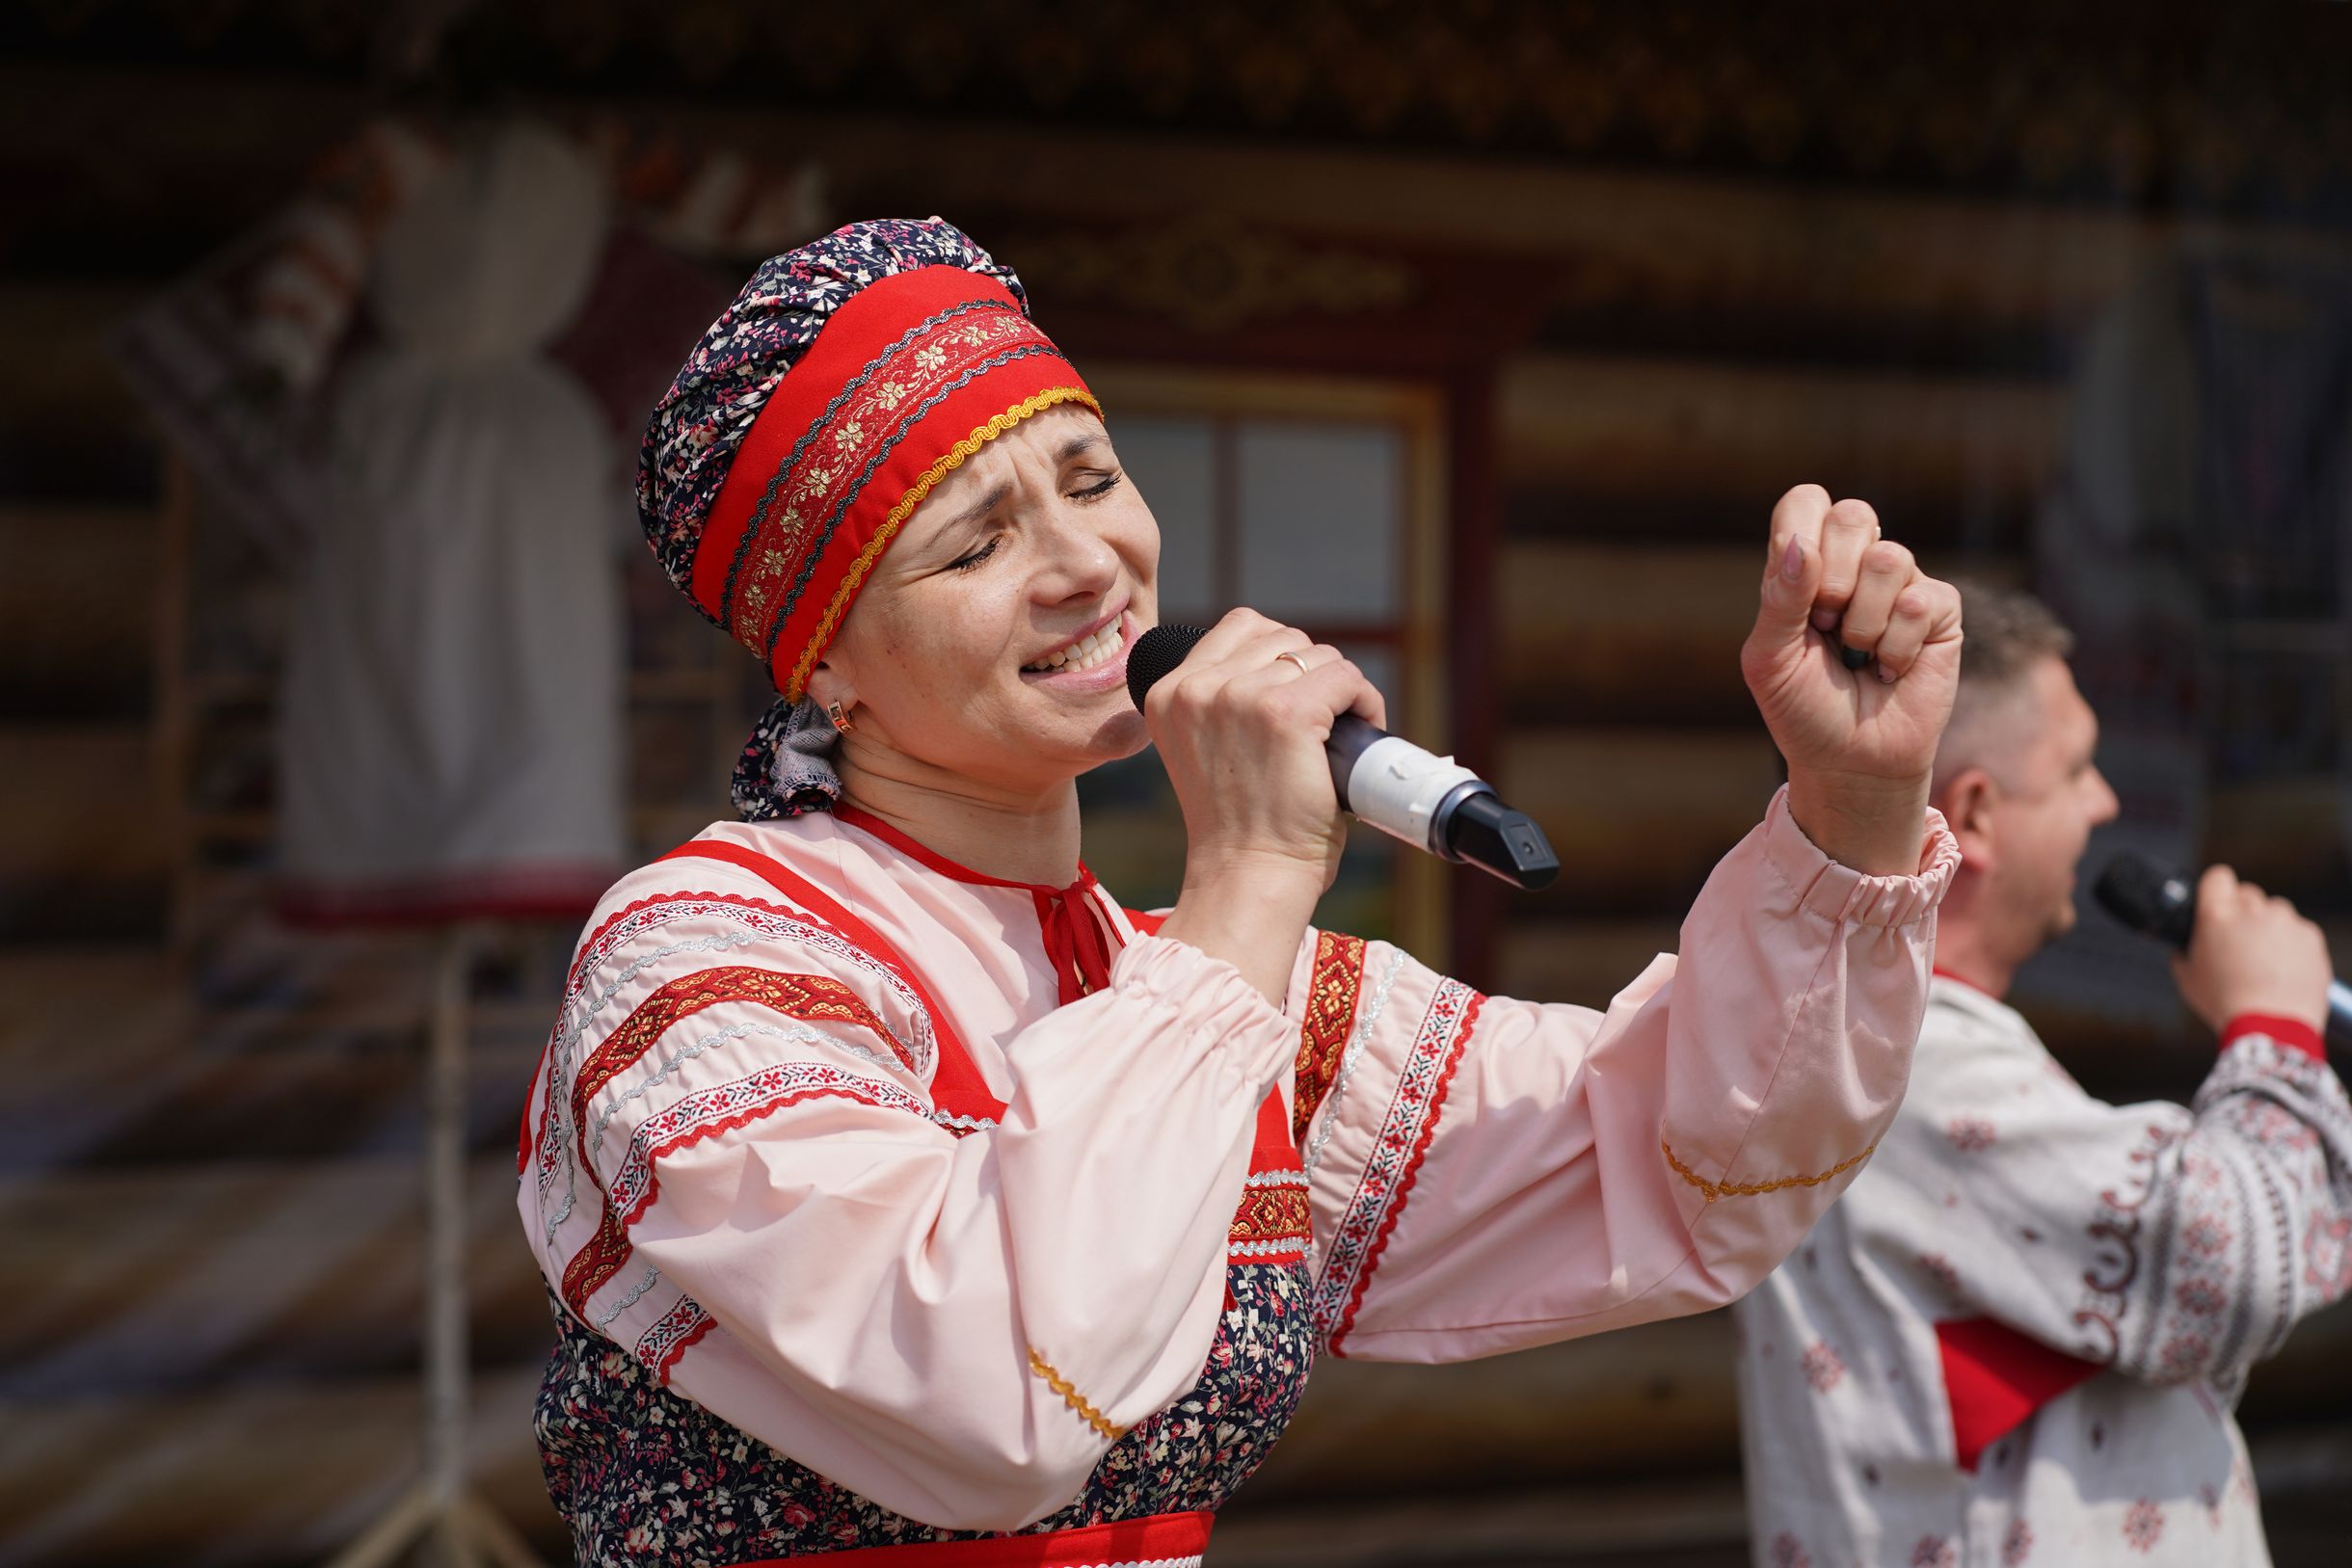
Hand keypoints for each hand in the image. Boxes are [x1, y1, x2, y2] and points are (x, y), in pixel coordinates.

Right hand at [1143, 609, 1386, 1001]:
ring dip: (1340, 690)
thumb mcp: (1202, 750)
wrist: (1248, 876)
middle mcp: (1198, 687)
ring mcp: (1240, 695)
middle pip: (1283, 636)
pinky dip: (1365, 701)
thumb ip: (1220, 704)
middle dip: (1311, 674)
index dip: (1280, 656)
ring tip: (1341, 733)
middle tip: (1323, 722)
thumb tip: (1281, 665)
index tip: (1294, 697)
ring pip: (1319, 656)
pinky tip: (1362, 728)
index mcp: (1168, 692)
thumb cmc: (1237, 827)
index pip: (1240, 626)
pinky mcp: (1286, 712)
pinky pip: (1345, 678)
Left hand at [1739, 485, 1963, 873]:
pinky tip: (1892, 669)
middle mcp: (1854, 565)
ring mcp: (1901, 585)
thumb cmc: (1803, 710)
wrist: (1850, 761)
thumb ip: (1780, 599)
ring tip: (1858, 656)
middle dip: (1833, 579)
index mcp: (1806, 566)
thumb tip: (1801, 544)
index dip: (1801, 531)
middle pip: (1854, 514)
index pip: (1805, 503)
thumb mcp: (1770, 659)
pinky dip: (1897, 647)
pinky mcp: (1941, 612)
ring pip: (1889, 558)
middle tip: (1826, 626)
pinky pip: (1922, 602)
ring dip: (1864, 623)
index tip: (1796, 592)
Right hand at [2171, 865, 2331, 1036]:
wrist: (2272, 1025)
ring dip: (2268, 926)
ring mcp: (2285, 921)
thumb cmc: (2228, 1005)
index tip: (2217, 901)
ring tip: (2264, 960)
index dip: (2216, 888)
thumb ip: (2184, 952)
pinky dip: (2291, 943)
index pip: (2218, 876)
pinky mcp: (2311, 935)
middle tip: (2238, 942)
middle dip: (2242, 912)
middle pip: (2247, 893)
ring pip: (2274, 910)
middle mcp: (2252, 911)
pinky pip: (2297, 929)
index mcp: (2216, 915)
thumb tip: (2185, 946)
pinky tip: (2283, 968)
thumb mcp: (2187, 978)